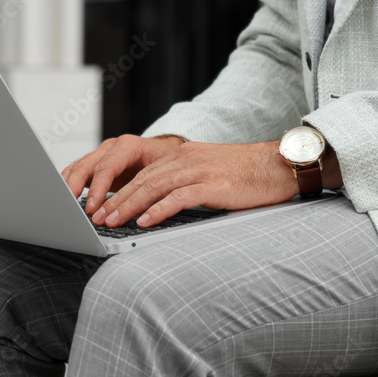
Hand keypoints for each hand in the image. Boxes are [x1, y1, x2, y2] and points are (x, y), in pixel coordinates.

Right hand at [62, 134, 185, 215]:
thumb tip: (144, 211)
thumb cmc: (166, 160)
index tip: (93, 207)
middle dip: (76, 187)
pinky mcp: (96, 164)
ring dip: (69, 187)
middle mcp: (111, 148)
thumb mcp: (164, 172)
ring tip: (64, 205)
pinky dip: (69, 185)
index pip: (107, 167)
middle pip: (86, 165)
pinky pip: (77, 172)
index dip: (98, 188)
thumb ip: (151, 188)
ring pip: (77, 167)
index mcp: (128, 146)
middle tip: (71, 207)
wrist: (164, 150)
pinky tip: (66, 199)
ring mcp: (101, 154)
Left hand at [87, 141, 300, 227]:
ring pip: (155, 187)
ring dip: (130, 206)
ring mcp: (200, 170)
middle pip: (143, 179)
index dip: (120, 190)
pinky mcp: (213, 184)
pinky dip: (159, 210)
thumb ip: (187, 183)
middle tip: (98, 218)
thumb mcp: (211, 173)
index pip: (144, 173)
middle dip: (117, 200)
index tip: (103, 207)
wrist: (280, 165)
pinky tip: (145, 222)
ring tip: (112, 222)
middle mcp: (187, 158)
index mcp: (184, 155)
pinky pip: (179, 197)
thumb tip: (162, 204)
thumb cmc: (248, 175)